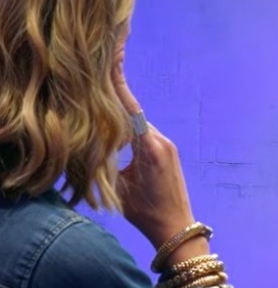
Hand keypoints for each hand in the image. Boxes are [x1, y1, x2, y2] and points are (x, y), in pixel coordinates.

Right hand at [111, 41, 193, 247]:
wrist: (177, 229)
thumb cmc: (147, 213)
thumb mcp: (119, 187)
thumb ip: (106, 161)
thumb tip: (91, 142)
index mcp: (150, 148)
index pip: (130, 109)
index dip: (118, 84)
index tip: (112, 58)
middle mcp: (162, 142)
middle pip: (132, 112)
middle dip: (112, 99)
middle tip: (93, 81)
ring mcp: (167, 146)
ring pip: (138, 124)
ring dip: (120, 117)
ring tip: (100, 103)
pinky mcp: (168, 153)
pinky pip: (144, 133)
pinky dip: (129, 129)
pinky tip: (115, 126)